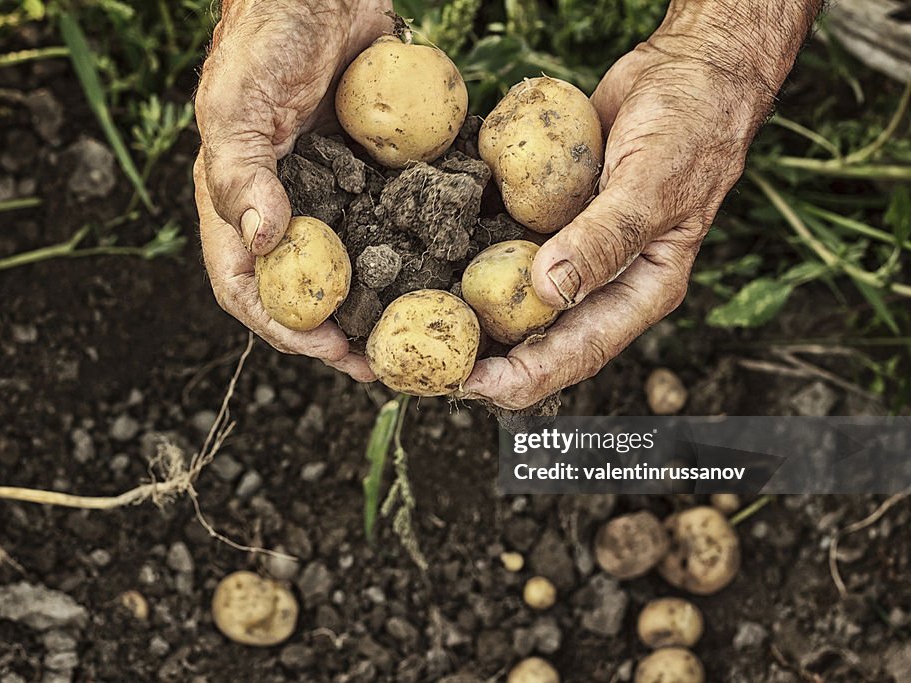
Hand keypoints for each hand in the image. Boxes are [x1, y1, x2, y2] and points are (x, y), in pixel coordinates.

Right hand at [193, 0, 391, 379]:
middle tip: (385, 361)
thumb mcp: (236, 104)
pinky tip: (449, 270)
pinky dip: (415, 251)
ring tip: (421, 332)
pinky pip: (392, 222)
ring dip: (383, 305)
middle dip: (341, 333)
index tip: (330, 348)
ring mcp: (333, 195)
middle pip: (307, 293)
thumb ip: (238, 171)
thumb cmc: (265, 38)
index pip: (248, 288)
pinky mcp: (373, 176)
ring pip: (355, 269)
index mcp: (239, 205)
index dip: (283, 326)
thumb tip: (261, 243)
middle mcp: (286, 210)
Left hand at [462, 22, 798, 408]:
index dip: (527, 375)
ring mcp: (570, 251)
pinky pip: (504, 247)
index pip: (580, 351)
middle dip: (485, 359)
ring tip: (415, 330)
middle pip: (538, 338)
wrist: (685, 71)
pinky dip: (469, 259)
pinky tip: (426, 264)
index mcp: (639, 291)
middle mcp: (600, 281)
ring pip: (514, 299)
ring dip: (469, 317)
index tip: (475, 386)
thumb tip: (548, 291)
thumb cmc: (691, 127)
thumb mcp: (653, 184)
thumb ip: (605, 238)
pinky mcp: (545, 219)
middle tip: (426, 367)